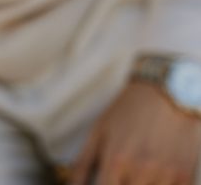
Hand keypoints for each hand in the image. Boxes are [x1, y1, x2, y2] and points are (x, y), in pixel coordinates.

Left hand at [72, 81, 200, 183]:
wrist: (168, 91)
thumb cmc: (129, 109)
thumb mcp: (99, 131)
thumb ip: (82, 164)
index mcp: (116, 161)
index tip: (105, 181)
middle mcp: (140, 172)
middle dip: (121, 184)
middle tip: (121, 172)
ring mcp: (165, 176)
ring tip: (140, 168)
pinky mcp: (185, 177)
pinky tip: (157, 171)